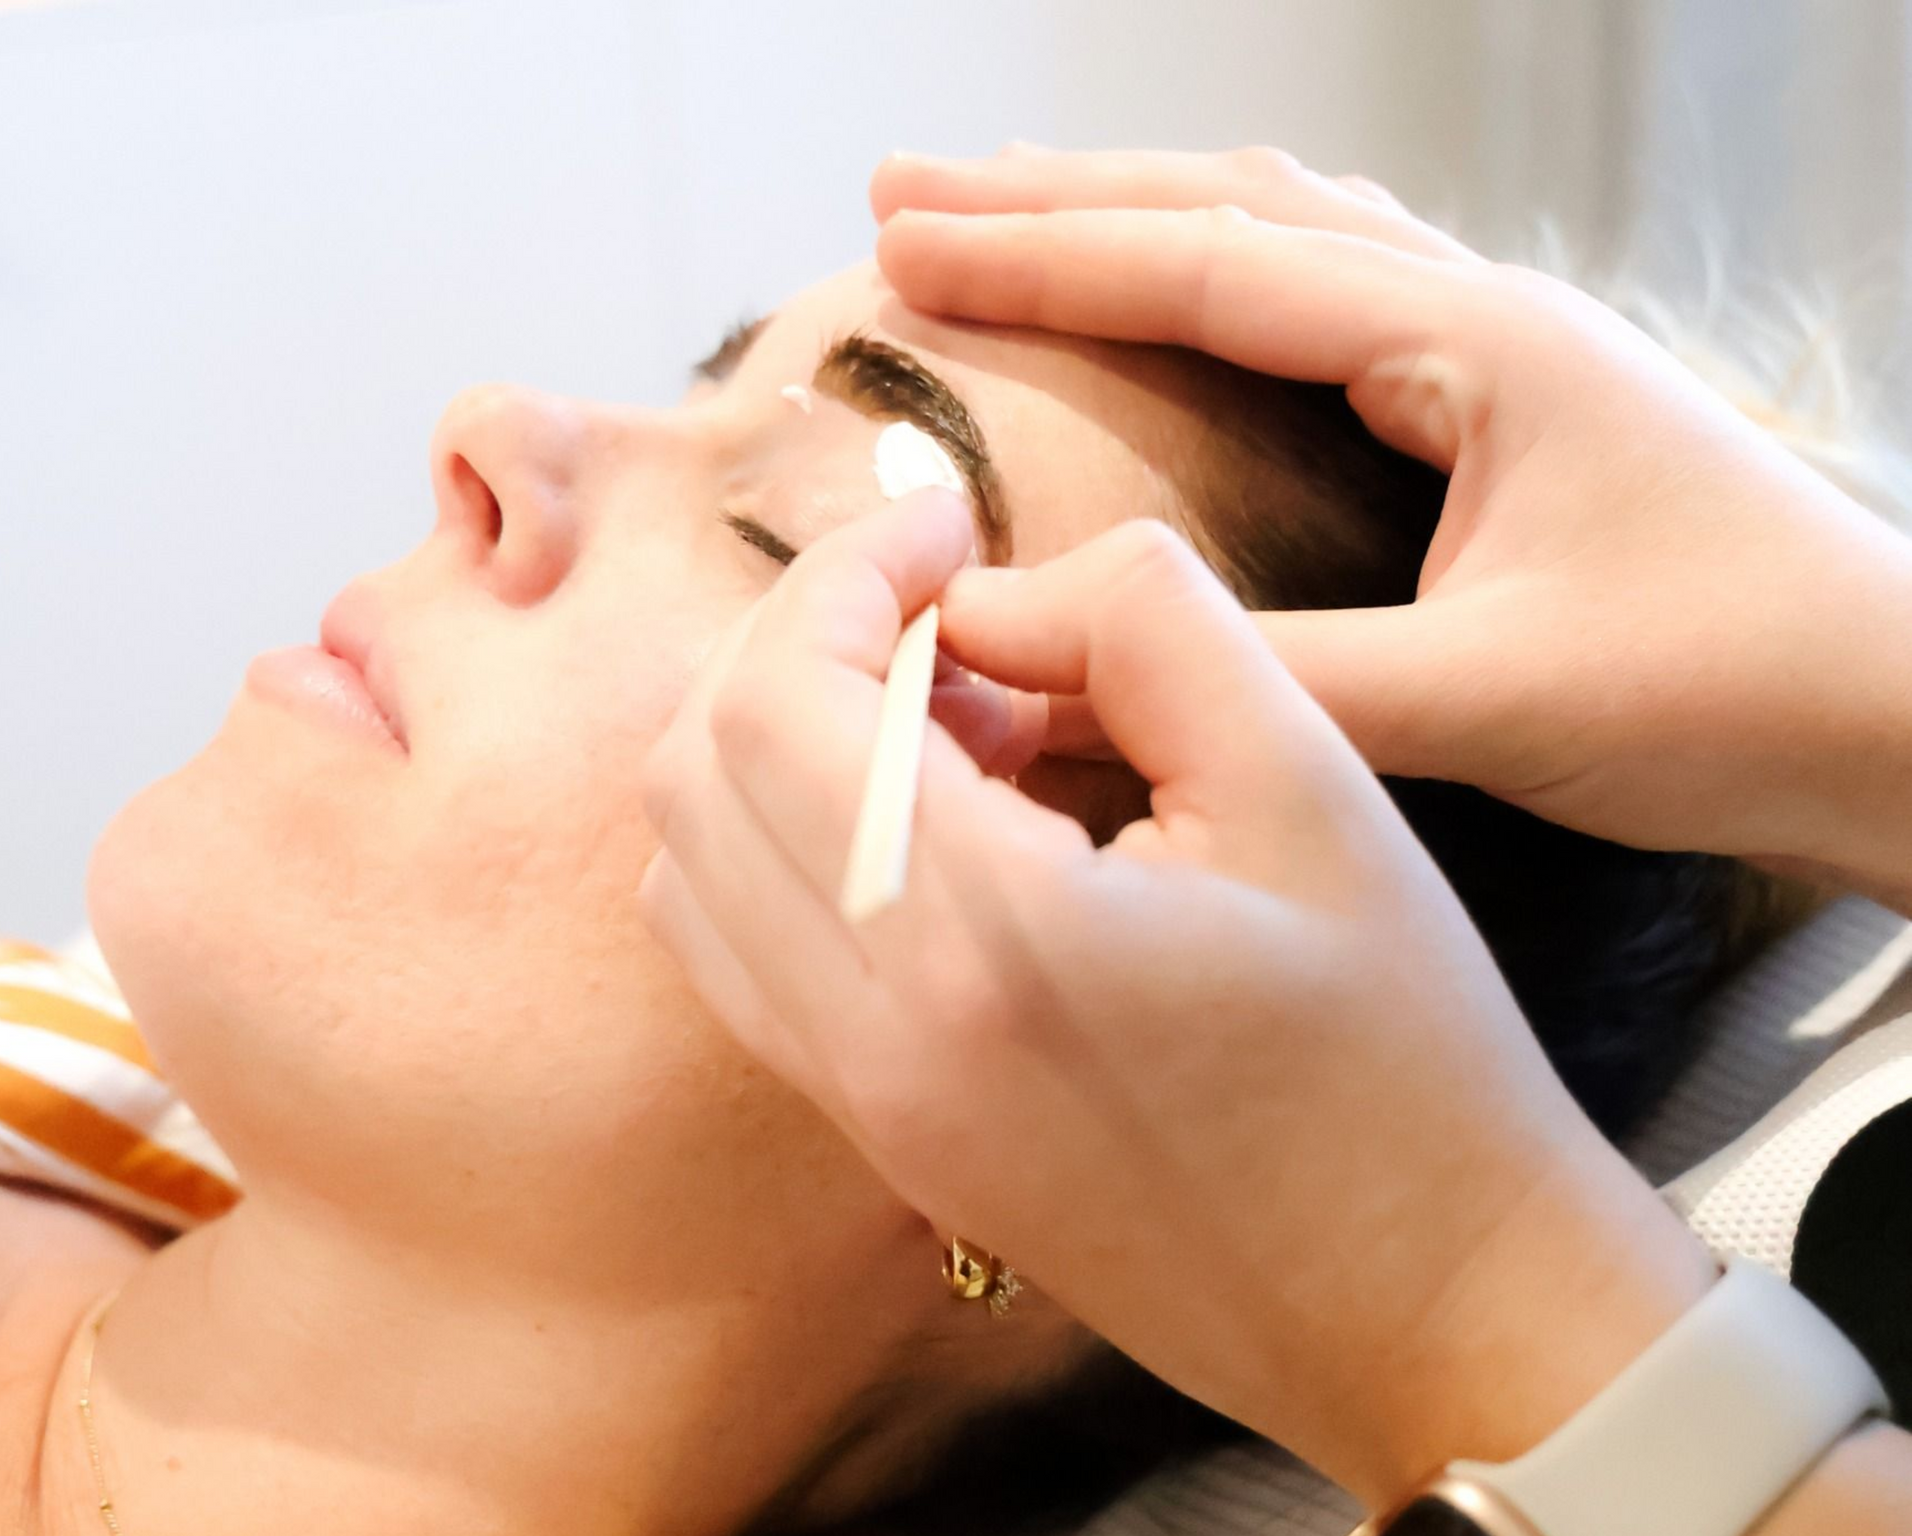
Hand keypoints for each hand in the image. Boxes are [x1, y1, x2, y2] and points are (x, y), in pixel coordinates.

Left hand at [638, 492, 1715, 1506]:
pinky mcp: (885, 1142)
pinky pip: (749, 957)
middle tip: (948, 614)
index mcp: (984, 940)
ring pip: (697, 867)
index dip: (839, 570)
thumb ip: (1137, 624)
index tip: (946, 527)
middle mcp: (878, 1036)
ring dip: (785, 745)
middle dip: (799, 643)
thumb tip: (985, 594)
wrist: (1421, 1308)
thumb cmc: (1402, 1056)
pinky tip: (944, 825)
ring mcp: (865, 1105)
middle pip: (699, 772)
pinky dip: (793, 846)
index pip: (775, 701)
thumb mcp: (1310, 785)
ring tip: (953, 719)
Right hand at [869, 146, 1911, 912]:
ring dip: (1137, 219)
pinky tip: (1187, 289)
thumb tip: (1058, 657)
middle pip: (1233, 213)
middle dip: (1058, 201)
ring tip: (1011, 213)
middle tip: (906, 189)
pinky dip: (1224, 272)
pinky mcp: (1507, 408)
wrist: (1893, 721)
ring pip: (1285, 238)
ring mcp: (1500, 351)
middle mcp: (1482, 316)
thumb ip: (1268, 672)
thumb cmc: (1724, 691)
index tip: (903, 241)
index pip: (1212, 272)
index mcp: (1474, 348)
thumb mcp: (1482, 693)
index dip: (1043, 258)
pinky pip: (1334, 297)